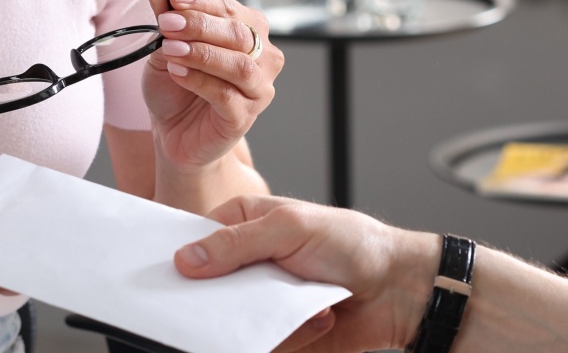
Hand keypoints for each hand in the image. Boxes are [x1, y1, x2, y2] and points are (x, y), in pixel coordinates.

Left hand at [144, 0, 283, 169]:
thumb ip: (167, 21)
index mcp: (248, 31)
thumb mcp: (165, 47)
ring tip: (170, 49)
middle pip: (239, 34)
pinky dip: (199, 80)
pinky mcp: (245, 117)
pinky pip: (226, 96)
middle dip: (200, 25)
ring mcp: (258, 89)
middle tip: (168, 24)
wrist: (175, 132)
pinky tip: (177, 73)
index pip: (230, 8)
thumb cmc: (177, 87)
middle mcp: (262, 57)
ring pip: (239, 65)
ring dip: (201, 53)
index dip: (202, 0)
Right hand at [176, 196, 436, 352]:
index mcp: (245, 225)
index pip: (195, 240)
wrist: (399, 289)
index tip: (169, 270)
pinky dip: (288, 334)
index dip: (180, 255)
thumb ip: (236, 242)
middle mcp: (249, 264)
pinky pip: (261, 341)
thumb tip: (187, 258)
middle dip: (216, 296)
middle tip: (237, 293)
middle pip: (207, 286)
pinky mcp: (279, 333)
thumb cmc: (353, 244)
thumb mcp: (291, 228)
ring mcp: (262, 300)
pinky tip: (319, 316)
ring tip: (296, 302)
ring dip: (259, 315)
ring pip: (232, 319)